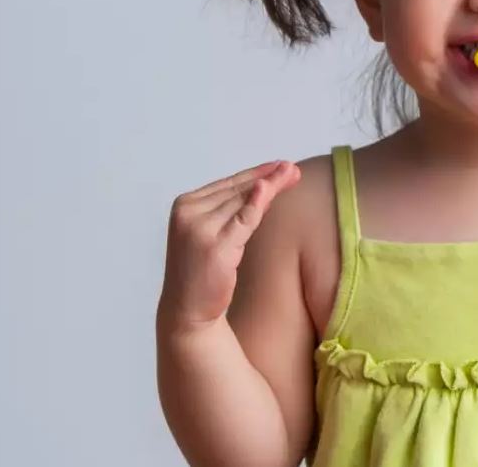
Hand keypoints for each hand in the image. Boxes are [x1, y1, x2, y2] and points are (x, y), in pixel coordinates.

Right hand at [158, 160, 301, 334]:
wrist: (187, 310)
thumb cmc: (204, 271)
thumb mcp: (217, 233)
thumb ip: (236, 210)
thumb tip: (267, 186)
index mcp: (185, 205)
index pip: (227, 184)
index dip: (256, 173)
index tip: (280, 165)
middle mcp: (188, 214)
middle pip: (237, 190)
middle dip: (267, 178)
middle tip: (292, 168)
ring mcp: (199, 230)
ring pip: (242, 202)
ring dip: (270, 186)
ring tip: (292, 174)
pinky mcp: (214, 247)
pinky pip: (243, 221)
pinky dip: (257, 204)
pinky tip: (269, 189)